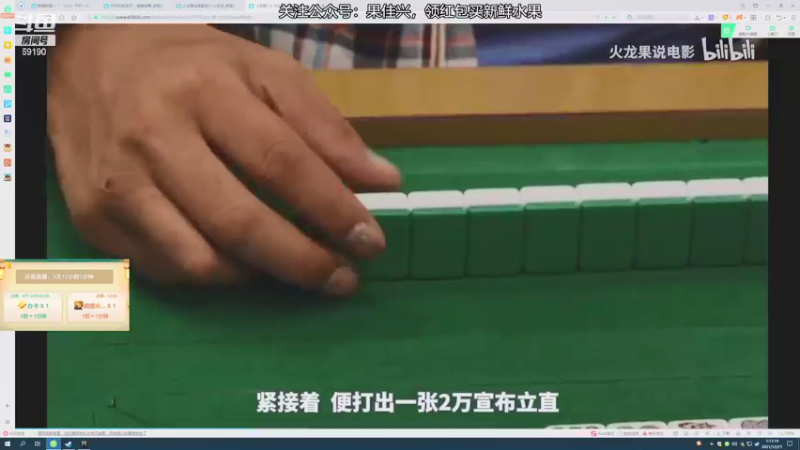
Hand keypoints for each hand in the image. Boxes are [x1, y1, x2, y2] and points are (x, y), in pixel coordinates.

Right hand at [47, 25, 401, 295]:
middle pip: (240, 223)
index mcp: (204, 91)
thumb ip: (325, 126)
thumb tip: (382, 181)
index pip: (281, 161)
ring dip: (262, 277)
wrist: (91, 61)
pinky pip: (167, 271)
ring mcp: (118, 183)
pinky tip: (242, 263)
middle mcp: (154, 138)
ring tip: (295, 268)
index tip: (370, 242)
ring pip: (201, 261)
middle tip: (344, 280)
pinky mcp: (94, 219)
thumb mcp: (265, 73)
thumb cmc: (193, 67)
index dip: (332, 209)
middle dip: (304, 262)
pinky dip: (216, 277)